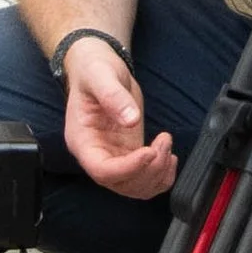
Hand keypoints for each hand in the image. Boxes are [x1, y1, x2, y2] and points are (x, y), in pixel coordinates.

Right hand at [61, 38, 175, 200]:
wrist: (98, 67)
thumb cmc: (94, 70)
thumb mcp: (100, 76)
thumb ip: (113, 96)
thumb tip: (131, 120)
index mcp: (82, 140)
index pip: (102, 171)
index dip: (128, 168)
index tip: (149, 151)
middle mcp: (96, 154)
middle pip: (121, 183)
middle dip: (148, 170)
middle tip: (164, 142)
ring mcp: (113, 156)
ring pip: (135, 186)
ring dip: (157, 174)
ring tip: (166, 144)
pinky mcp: (128, 153)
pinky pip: (144, 177)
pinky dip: (161, 175)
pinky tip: (169, 155)